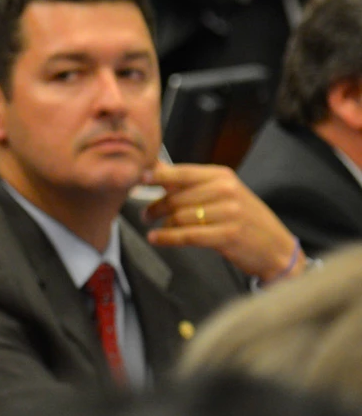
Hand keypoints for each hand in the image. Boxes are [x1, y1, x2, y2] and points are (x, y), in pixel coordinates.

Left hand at [143, 162, 300, 280]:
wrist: (276, 247)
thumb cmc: (244, 219)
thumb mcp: (223, 193)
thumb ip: (190, 183)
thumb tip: (155, 168)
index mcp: (223, 176)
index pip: (182, 172)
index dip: (157, 176)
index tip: (138, 179)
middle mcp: (226, 190)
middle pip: (176, 197)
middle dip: (156, 207)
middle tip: (146, 214)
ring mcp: (229, 213)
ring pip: (180, 217)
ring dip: (162, 225)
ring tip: (154, 228)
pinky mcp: (228, 235)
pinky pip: (188, 235)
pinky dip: (167, 238)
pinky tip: (156, 239)